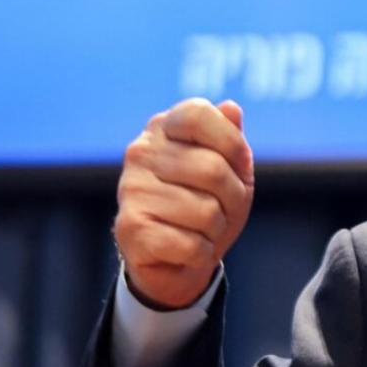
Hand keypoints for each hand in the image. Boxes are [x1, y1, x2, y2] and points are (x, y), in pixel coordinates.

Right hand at [113, 98, 254, 308]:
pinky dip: (202, 252)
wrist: (176, 259)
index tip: (237, 164)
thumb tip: (231, 108)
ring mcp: (131, 190)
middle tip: (223, 208)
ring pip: (206, 211)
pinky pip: (191, 244)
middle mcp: (141, 153)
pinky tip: (188, 249)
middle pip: (212, 169)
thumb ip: (231, 138)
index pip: (198, 115)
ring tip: (202, 229)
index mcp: (164, 128)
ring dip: (217, 228)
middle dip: (234, 197)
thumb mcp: (231, 168)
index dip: (231, 143)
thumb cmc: (208, 203)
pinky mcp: (129, 228)